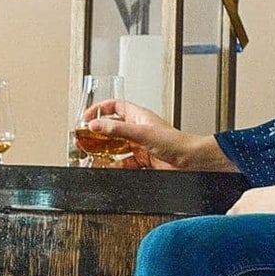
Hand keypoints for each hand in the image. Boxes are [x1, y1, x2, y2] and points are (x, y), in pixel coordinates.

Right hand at [78, 100, 233, 171]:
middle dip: (96, 136)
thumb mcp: (141, 133)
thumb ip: (116, 130)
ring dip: (104, 154)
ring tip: (91, 158)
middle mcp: (138, 129)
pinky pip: (123, 163)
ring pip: (116, 148)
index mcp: (138, 116)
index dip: (98, 110)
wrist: (192, 162)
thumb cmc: (176, 143)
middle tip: (82, 142)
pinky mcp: (143, 162)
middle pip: (111, 130)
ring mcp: (140, 146)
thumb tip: (95, 126)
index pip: (114, 107)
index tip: (85, 119)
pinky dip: (114, 166)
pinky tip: (108, 169)